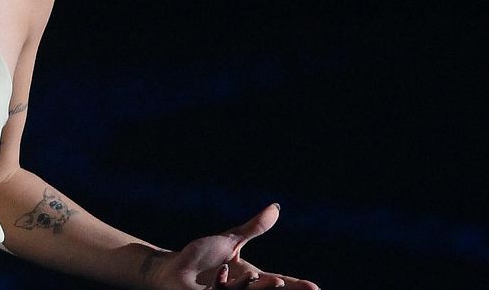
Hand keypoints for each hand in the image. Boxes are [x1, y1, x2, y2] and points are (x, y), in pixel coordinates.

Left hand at [150, 204, 318, 289]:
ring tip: (274, 280)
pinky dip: (227, 285)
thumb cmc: (201, 256)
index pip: (280, 282)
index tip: (315, 288)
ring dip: (262, 288)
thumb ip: (254, 228)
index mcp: (251, 278)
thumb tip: (275, 207)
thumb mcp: (231, 240)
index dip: (296, 286)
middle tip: (308, 289)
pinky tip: (224, 273)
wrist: (173, 268)